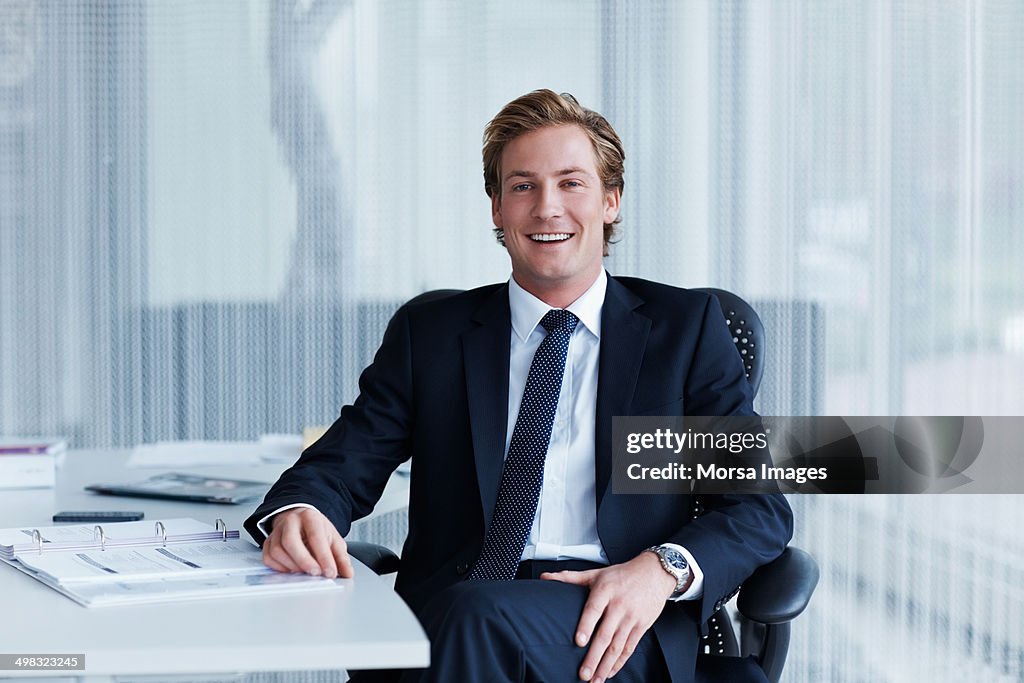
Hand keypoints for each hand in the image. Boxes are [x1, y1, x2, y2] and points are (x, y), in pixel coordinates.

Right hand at [261, 507, 352, 578]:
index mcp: (310, 517)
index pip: (315, 536)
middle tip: (316, 573)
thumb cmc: (316, 529)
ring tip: (305, 572)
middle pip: (291, 541)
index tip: (330, 572)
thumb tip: (347, 573)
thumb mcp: (333, 538)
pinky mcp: (268, 542)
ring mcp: (276, 531)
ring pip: (278, 551)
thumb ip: (340, 556)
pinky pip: (269, 558)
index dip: (323, 557)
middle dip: (304, 561)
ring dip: (293, 566)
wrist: (299, 519)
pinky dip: (280, 568)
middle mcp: (291, 522)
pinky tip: (292, 569)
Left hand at [541, 552, 677, 681]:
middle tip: (584, 674)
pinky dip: (620, 662)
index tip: (579, 642)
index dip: (586, 626)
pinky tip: (610, 672)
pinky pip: (629, 648)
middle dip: (594, 657)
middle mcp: (619, 606)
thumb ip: (570, 578)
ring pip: (618, 646)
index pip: (594, 610)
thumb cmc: (622, 574)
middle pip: (605, 635)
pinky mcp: (641, 626)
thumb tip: (545, 578)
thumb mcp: (596, 573)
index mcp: (605, 591)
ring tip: (596, 680)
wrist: (654, 573)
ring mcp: (631, 618)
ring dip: (606, 665)